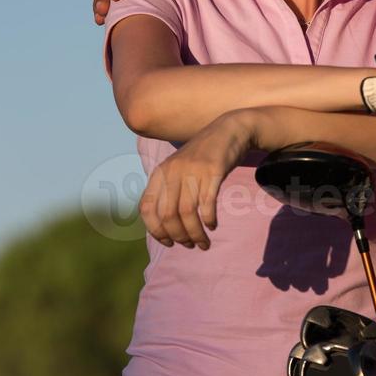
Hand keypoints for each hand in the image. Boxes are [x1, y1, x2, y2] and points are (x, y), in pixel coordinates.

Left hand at [139, 109, 257, 248]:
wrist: (229, 130)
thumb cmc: (203, 156)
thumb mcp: (178, 169)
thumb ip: (168, 190)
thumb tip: (163, 226)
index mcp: (160, 172)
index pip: (147, 208)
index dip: (155, 230)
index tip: (169, 242)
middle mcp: (173, 170)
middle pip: (168, 215)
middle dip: (179, 237)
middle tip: (190, 245)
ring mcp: (192, 170)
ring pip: (187, 213)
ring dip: (195, 234)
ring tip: (203, 243)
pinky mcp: (213, 170)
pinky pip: (206, 204)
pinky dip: (208, 220)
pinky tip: (213, 225)